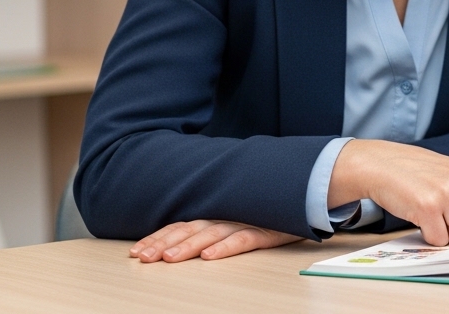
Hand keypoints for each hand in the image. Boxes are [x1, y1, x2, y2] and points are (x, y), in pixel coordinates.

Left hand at [129, 220, 301, 262]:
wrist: (312, 191)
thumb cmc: (273, 208)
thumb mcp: (241, 213)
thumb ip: (217, 222)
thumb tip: (186, 238)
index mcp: (218, 212)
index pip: (182, 225)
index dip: (158, 238)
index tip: (137, 252)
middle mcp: (228, 214)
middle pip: (190, 229)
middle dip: (164, 244)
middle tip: (143, 258)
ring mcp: (247, 220)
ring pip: (211, 234)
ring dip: (188, 246)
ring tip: (168, 258)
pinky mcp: (268, 229)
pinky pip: (244, 239)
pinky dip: (226, 247)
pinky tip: (209, 257)